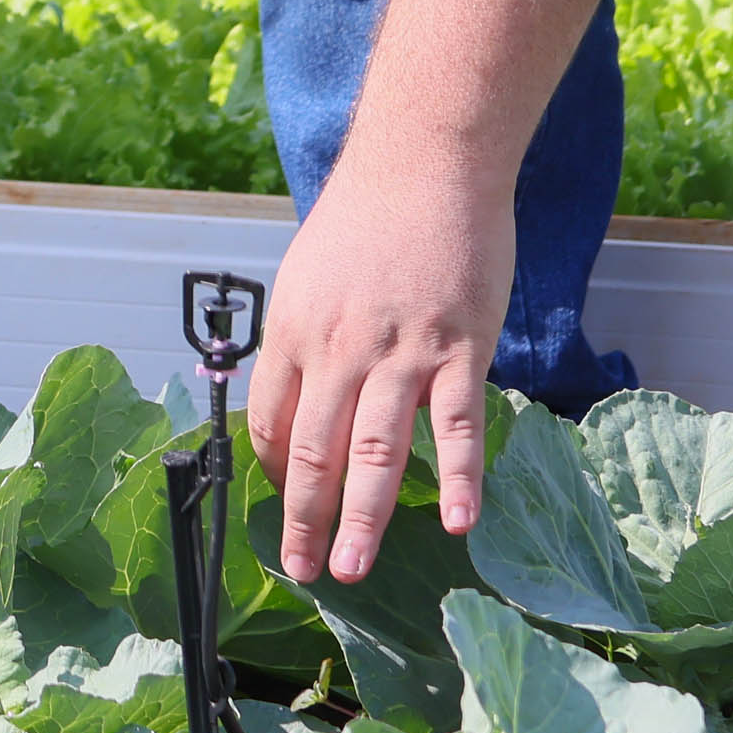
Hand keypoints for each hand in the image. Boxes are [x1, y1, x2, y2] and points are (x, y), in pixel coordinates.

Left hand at [248, 131, 516, 572]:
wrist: (425, 160)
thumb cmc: (367, 218)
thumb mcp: (308, 275)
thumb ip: (304, 341)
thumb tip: (297, 404)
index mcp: (294, 330)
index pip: (271, 423)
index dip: (273, 476)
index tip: (283, 512)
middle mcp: (338, 347)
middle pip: (313, 451)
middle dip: (303, 520)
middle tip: (303, 572)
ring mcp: (401, 351)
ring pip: (375, 452)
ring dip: (362, 519)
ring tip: (352, 569)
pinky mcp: (460, 346)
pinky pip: (457, 425)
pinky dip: (460, 478)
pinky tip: (462, 524)